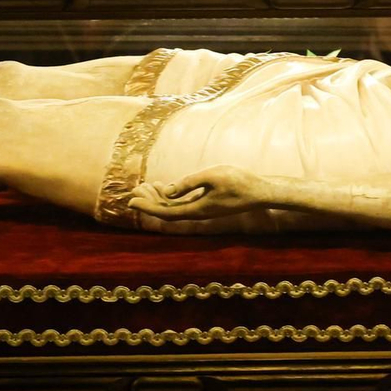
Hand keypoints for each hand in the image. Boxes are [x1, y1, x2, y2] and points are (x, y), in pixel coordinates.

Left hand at [128, 166, 269, 222]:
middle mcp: (197, 213)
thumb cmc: (238, 181)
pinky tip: (164, 186)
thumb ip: (188, 183)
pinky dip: (170, 196)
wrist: (260, 192)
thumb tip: (167, 191)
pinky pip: (182, 203)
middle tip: (134, 190)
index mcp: (196, 209)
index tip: (131, 199)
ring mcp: (202, 210)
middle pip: (166, 211)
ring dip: (158, 198)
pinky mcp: (206, 204)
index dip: (146, 206)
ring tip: (144, 186)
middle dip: (149, 201)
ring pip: (173, 207)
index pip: (165, 212)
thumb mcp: (212, 176)